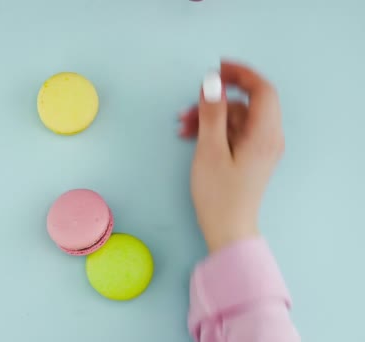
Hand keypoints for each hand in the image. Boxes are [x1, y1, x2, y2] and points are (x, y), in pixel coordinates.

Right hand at [179, 61, 284, 252]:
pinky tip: (191, 135)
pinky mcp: (250, 156)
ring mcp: (260, 147)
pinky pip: (233, 132)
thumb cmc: (219, 195)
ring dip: (210, 115)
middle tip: (193, 99)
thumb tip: (212, 83)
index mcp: (265, 134)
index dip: (241, 74)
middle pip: (247, 102)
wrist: (227, 229)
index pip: (262, 90)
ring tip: (183, 125)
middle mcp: (268, 138)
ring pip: (236, 117)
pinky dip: (214, 129)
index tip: (217, 68)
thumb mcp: (210, 150)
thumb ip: (212, 113)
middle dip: (218, 98)